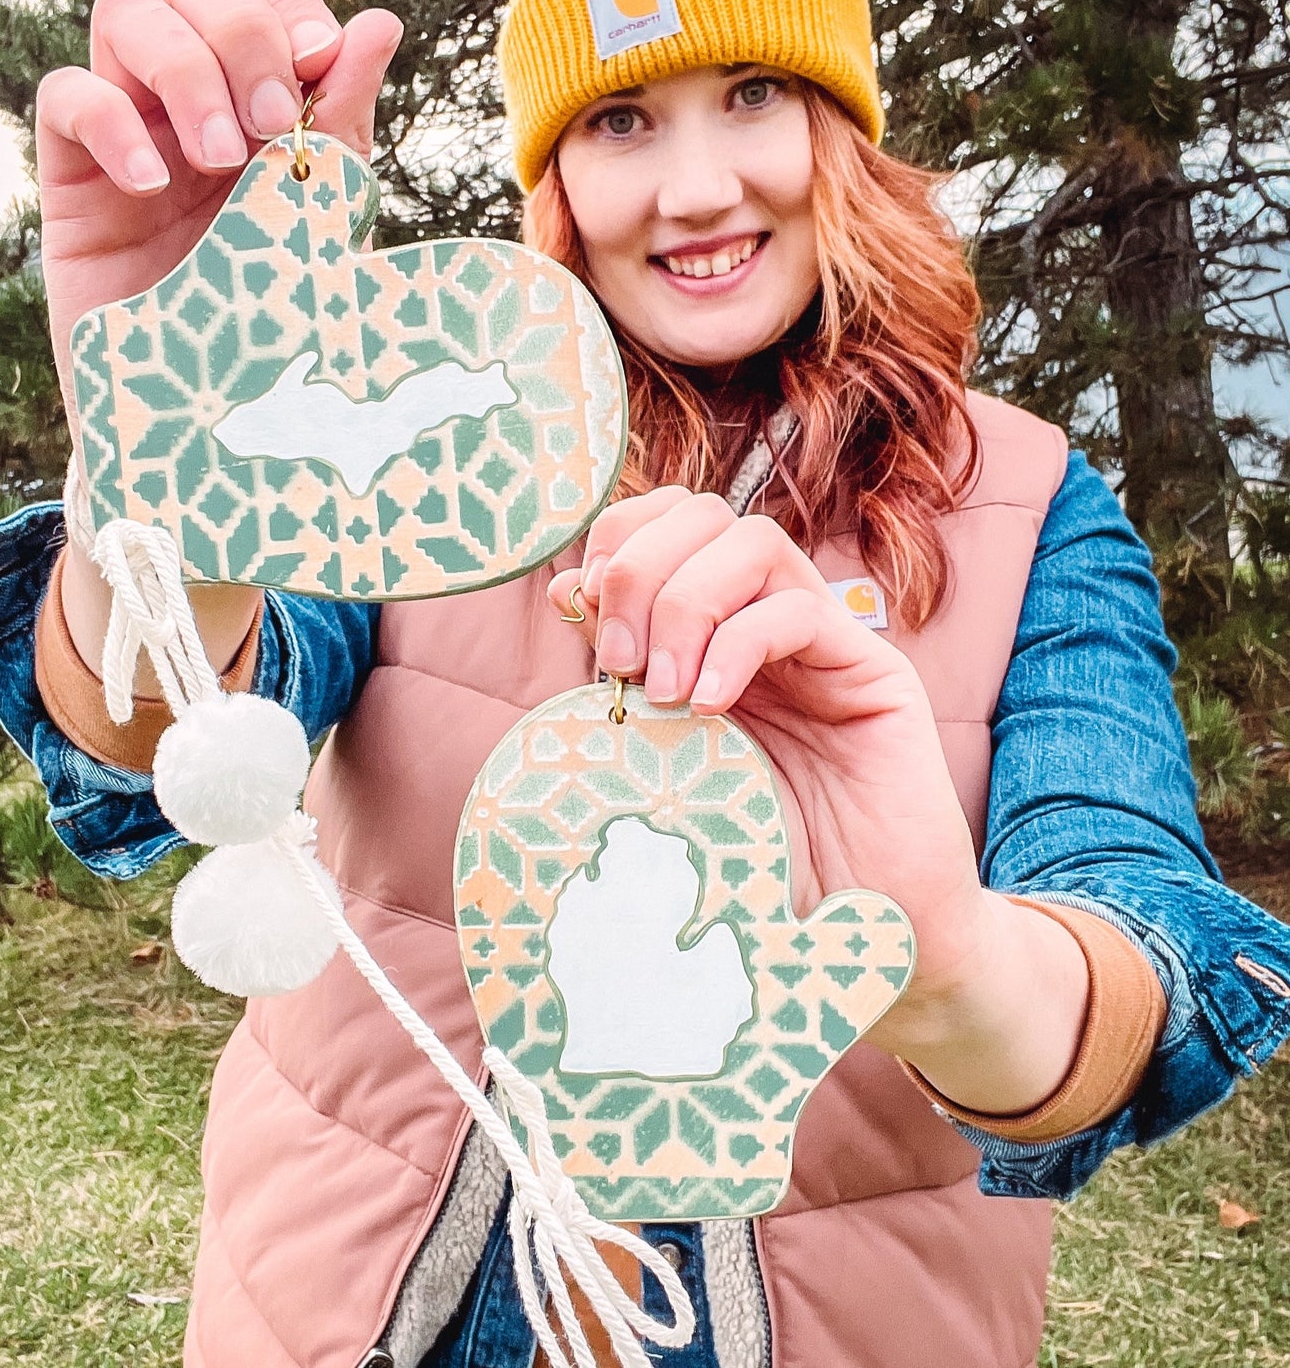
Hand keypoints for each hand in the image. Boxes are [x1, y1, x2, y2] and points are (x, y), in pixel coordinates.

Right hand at [35, 0, 403, 448]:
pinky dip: (109, 122)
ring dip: (184, 70)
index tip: (321, 64)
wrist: (216, 425)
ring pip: (124, 14)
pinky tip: (154, 186)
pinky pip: (63, 97)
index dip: (285, 0)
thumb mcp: (328, 225)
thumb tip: (380, 24)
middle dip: (240, 28)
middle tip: (271, 119)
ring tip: (219, 161)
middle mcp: (193, 98)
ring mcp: (130, 132)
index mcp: (261, 95)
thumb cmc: (281, 326)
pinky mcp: (75, 182)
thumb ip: (344, 127)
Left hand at [546, 487, 997, 1046]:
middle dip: (641, 568)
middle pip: (704, 514)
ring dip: (685, 604)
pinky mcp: (874, 674)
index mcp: (713, 632)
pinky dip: (738, 646)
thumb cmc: (760, 856)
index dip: (616, 542)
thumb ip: (624, 678)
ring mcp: (823, 642)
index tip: (582, 612)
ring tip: (661, 690)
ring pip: (754, 542)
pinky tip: (708, 707)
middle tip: (618, 660)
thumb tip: (570, 590)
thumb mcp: (664, 757)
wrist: (863, 929)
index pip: (667, 521)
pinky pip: (802, 612)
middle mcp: (768, 622)